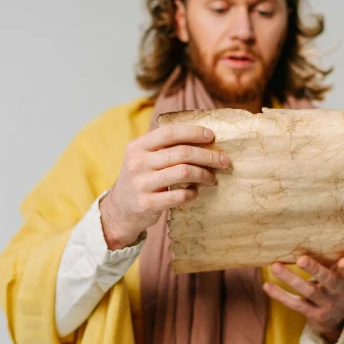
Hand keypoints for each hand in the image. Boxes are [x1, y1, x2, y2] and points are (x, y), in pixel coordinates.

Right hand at [100, 124, 230, 248]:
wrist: (119, 211)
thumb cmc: (141, 179)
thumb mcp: (143, 158)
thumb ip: (163, 148)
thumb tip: (203, 137)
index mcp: (137, 146)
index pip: (169, 132)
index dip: (193, 132)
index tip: (211, 136)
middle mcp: (137, 163)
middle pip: (181, 153)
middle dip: (208, 155)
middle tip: (223, 160)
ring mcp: (142, 184)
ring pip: (183, 172)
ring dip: (204, 174)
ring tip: (212, 178)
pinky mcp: (147, 203)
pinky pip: (179, 195)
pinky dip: (192, 193)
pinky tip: (195, 192)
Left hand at [262, 254, 343, 343]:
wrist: (336, 318)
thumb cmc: (333, 285)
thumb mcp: (337, 275)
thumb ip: (330, 260)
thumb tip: (310, 234)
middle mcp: (336, 292)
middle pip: (327, 280)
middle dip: (314, 269)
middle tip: (301, 259)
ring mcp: (324, 304)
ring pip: (308, 291)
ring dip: (291, 278)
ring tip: (275, 266)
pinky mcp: (311, 313)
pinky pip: (294, 304)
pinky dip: (280, 295)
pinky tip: (267, 285)